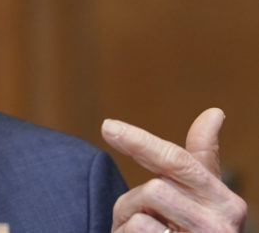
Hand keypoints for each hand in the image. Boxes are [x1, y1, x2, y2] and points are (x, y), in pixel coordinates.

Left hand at [102, 108, 246, 231]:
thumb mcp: (201, 197)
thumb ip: (200, 159)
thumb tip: (215, 111)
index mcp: (226, 202)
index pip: (178, 162)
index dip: (139, 141)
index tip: (107, 126)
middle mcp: (220, 226)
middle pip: (153, 189)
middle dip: (134, 201)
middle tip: (140, 220)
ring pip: (139, 216)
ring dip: (128, 224)